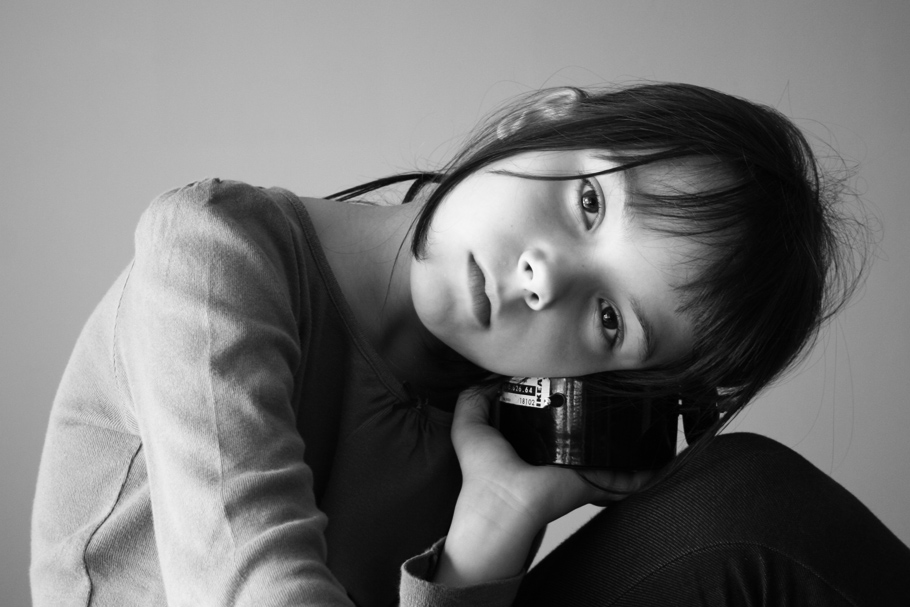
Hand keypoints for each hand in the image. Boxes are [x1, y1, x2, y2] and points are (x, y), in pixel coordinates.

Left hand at [451, 384, 651, 528]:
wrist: (502, 504)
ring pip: (609, 453)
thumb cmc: (483, 469)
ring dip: (627, 442)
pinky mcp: (593, 480)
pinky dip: (644, 472)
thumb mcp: (469, 425)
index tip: (576, 373)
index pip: (550, 415)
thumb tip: (487, 376)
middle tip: (617, 390)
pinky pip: (626, 478)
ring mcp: (578, 469)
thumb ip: (473, 398)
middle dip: (599, 416)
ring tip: (647, 419)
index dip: (561, 395)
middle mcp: (556, 455)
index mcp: (530, 440)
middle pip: (583, 432)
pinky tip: (661, 458)